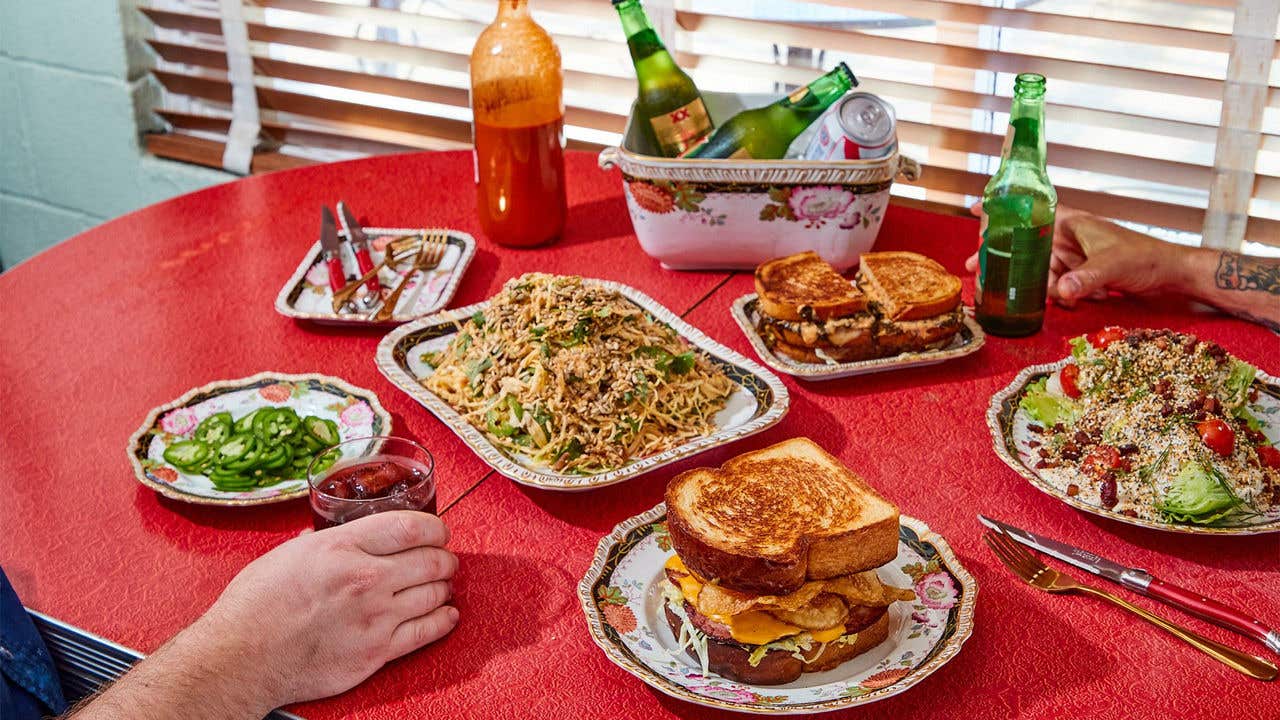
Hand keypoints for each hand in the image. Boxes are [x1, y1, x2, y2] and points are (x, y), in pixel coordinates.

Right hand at [190, 511, 458, 708]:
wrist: (242, 658)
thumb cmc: (255, 606)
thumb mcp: (287, 554)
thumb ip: (321, 542)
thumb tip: (337, 532)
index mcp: (341, 547)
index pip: (410, 527)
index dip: (434, 527)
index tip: (438, 531)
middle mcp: (365, 578)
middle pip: (431, 559)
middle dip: (445, 557)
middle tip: (444, 558)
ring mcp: (375, 617)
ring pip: (435, 594)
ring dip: (445, 586)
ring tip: (443, 584)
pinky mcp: (377, 652)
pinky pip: (427, 631)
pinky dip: (445, 620)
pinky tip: (447, 614)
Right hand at [964, 205, 1177, 306]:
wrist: (1173, 277)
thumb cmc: (1147, 259)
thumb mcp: (1113, 266)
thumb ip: (1085, 279)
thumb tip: (1059, 291)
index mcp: (1073, 224)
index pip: (1031, 210)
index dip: (1004, 209)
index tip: (976, 209)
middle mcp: (1069, 238)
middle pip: (1026, 245)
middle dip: (1003, 257)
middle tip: (975, 268)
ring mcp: (1074, 258)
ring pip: (1039, 270)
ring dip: (1035, 286)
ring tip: (1037, 297)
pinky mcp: (1081, 275)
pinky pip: (1055, 284)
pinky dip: (1056, 295)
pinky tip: (1067, 303)